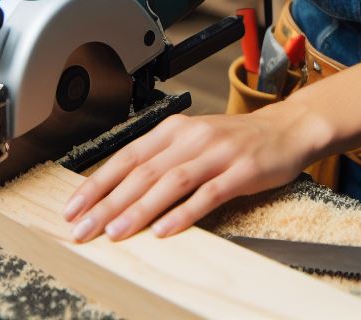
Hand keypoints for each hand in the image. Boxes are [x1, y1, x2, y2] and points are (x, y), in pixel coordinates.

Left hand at [62, 102, 323, 241]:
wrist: (286, 129)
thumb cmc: (235, 140)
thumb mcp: (193, 140)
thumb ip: (160, 160)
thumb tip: (117, 192)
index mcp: (175, 129)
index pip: (127, 156)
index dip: (98, 183)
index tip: (74, 207)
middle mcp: (193, 137)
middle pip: (143, 171)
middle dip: (109, 202)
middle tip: (84, 228)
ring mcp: (218, 153)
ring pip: (171, 182)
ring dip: (140, 209)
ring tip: (116, 232)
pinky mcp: (242, 171)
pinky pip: (208, 194)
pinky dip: (184, 213)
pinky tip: (165, 230)